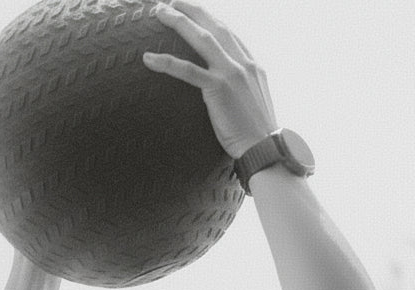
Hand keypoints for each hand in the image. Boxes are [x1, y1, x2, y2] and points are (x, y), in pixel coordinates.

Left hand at [143, 1, 277, 158]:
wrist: (265, 149)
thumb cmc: (257, 136)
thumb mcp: (254, 104)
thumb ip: (242, 90)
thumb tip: (228, 93)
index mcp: (253, 65)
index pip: (229, 33)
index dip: (210, 19)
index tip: (194, 12)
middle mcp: (243, 63)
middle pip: (214, 26)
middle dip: (192, 10)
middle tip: (172, 2)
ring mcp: (231, 74)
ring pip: (201, 38)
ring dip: (178, 21)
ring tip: (158, 12)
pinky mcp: (219, 89)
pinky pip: (188, 70)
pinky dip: (167, 62)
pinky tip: (149, 58)